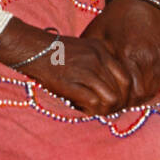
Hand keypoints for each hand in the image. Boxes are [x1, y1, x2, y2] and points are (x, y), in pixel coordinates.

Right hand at [11, 33, 133, 115]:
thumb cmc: (58, 53)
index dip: (124, 94)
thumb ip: (101, 63)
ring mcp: (85, 70)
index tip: (116, 102)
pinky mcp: (71, 82)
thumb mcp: (86, 49)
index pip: (126, 78)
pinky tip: (83, 108)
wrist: (33, 49)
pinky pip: (93, 102)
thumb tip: (114, 90)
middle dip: (115, 105)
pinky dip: (91, 110)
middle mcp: (97, 59)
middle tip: (104, 110)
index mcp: (102, 50)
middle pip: (120, 91)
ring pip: (110, 99)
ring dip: (104, 110)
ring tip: (94, 110)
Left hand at [82, 0, 159, 106]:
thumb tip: (81, 83)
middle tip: (117, 100)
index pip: (126, 93)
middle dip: (129, 100)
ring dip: (141, 93)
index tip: (108, 100)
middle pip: (141, 95)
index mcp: (129, 54)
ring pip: (153, 89)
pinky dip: (151, 83)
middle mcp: (150, 59)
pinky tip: (139, 80)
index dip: (117, 101)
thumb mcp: (97, 34)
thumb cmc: (115, 17)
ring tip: (127, 92)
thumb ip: (92, 60)